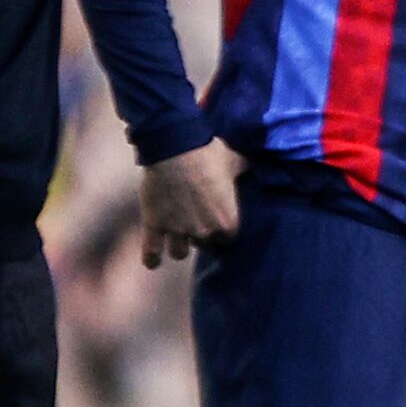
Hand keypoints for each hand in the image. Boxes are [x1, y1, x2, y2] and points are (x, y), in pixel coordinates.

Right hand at [137, 142, 241, 266]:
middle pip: (205, 246)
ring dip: (179, 245)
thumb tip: (253, 166)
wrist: (174, 145)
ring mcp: (178, 230)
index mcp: (227, 220)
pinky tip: (152, 261)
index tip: (219, 224)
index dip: (223, 232)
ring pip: (179, 252)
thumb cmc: (208, 151)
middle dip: (202, 237)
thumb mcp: (235, 159)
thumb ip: (245, 170)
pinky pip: (152, 253)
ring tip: (177, 236)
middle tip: (197, 224)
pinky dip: (151, 258)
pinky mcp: (154, 225)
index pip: (229, 239)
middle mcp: (204, 231)